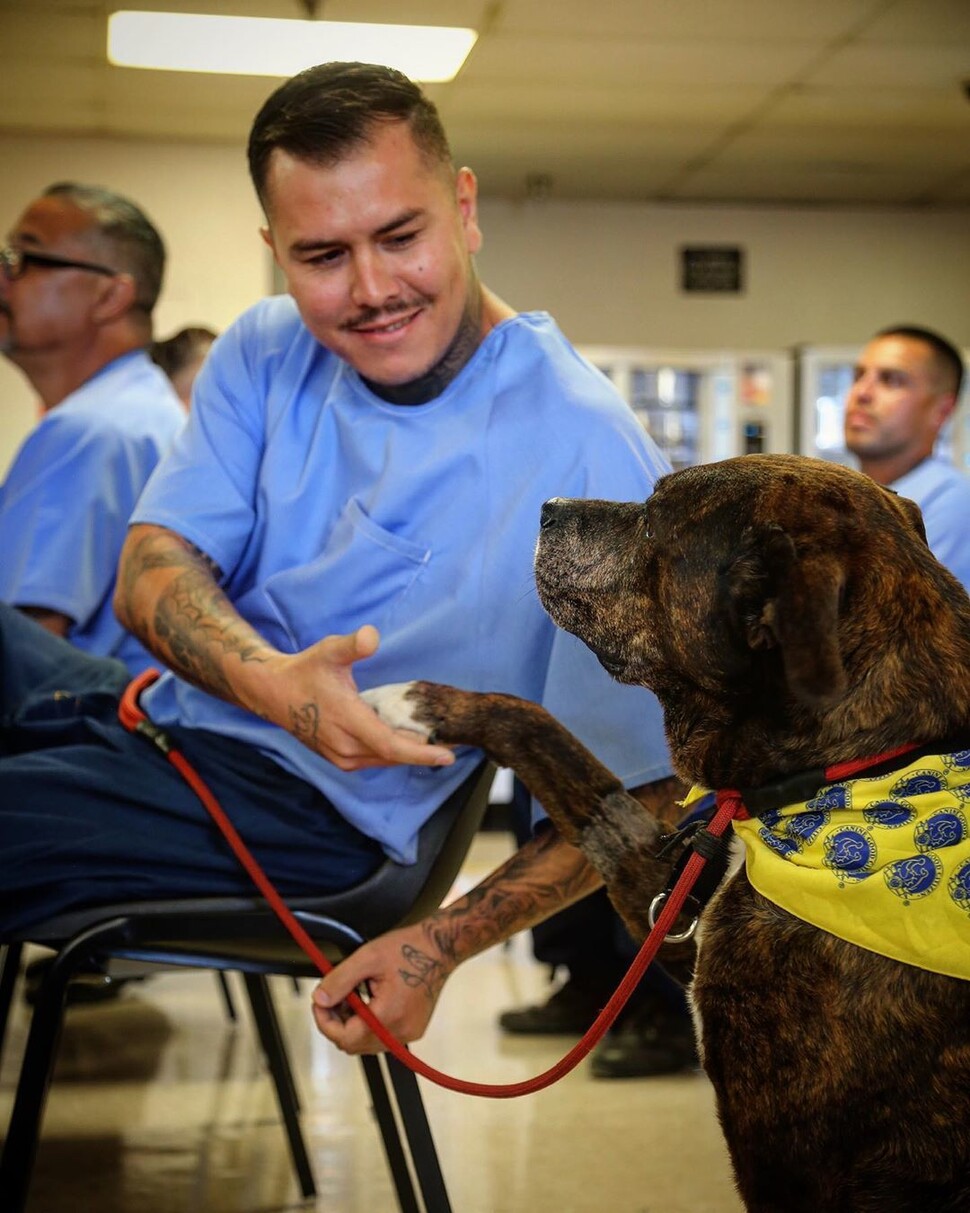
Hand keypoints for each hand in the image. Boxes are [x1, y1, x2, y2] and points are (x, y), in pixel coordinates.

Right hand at [256, 625, 455, 771]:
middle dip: (422, 751)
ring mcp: (341, 756)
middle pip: (393, 755)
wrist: (273, 692)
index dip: (421, 753)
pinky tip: (404, 740)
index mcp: (348, 722)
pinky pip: (374, 759)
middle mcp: (345, 746)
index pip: (391, 746)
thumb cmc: (305, 670)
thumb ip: (352, 645)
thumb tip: (371, 636)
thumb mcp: (329, 651)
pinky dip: (391, 752)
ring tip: (433, 741)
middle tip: (450, 740)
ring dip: (407, 752)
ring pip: (384, 759)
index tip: (448, 756)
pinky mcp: (338, 759)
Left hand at [311, 925, 449, 1053]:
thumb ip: (340, 981)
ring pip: (367, 1043)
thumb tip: (320, 1000)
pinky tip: (368, 1002)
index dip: (325, 1022)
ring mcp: (409, 1032)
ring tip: (351, 997)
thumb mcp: (368, 957)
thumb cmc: (409, 948)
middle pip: (354, 1044)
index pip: (345, 1038)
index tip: (319, 1003)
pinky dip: (368, 1025)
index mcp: (389, 1015)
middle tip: (333, 997)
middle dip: (337, 1023)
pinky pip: (382, 1038)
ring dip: (352, 1025)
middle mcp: (401, 1031)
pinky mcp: (414, 1029)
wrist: (440, 948)